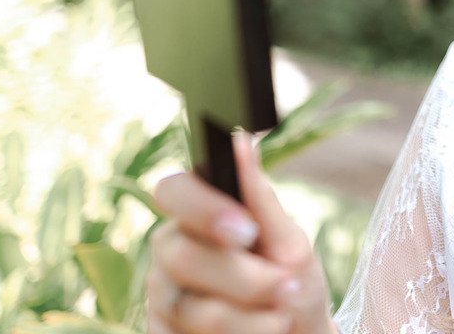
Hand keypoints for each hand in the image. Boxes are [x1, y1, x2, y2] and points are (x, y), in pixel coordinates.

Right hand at [148, 131, 335, 333]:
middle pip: (182, 255)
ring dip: (246, 317)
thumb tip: (238, 138)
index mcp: (197, 214)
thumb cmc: (293, 282)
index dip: (204, 208)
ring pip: (187, 307)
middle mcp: (170, 251)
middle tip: (288, 288)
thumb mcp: (288, 242)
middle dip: (244, 277)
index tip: (248, 230)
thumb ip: (258, 198)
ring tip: (283, 317)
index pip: (172, 191)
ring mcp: (160, 298)